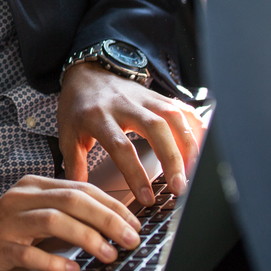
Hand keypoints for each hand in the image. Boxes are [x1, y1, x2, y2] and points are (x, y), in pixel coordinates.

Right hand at [0, 175, 141, 270]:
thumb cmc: (2, 230)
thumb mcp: (34, 212)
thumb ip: (64, 212)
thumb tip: (110, 223)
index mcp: (34, 186)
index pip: (81, 188)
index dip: (112, 205)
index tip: (135, 222)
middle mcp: (22, 198)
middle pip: (72, 200)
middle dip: (107, 218)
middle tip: (130, 238)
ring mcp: (9, 221)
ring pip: (53, 220)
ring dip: (87, 238)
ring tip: (108, 254)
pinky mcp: (0, 245)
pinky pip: (30, 253)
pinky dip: (54, 262)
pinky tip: (72, 270)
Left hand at [58, 63, 204, 203]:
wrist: (86, 72)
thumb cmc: (77, 106)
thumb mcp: (67, 133)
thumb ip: (74, 162)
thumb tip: (79, 190)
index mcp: (98, 117)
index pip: (121, 147)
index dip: (136, 174)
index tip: (147, 198)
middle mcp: (124, 105)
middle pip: (155, 129)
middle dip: (171, 159)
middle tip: (180, 187)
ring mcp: (143, 98)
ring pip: (172, 117)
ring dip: (188, 144)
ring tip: (195, 172)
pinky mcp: (156, 95)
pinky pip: (180, 108)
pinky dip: (194, 126)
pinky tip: (203, 145)